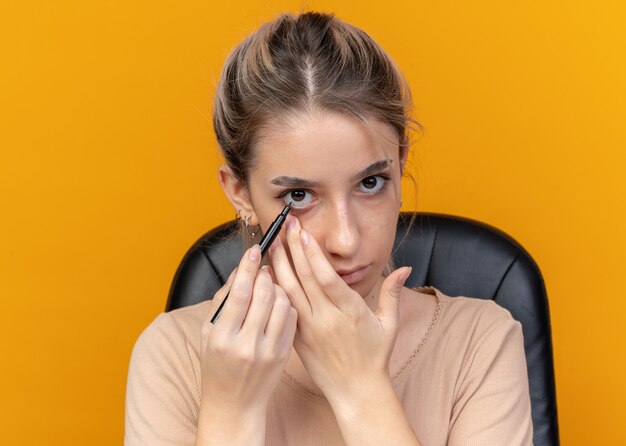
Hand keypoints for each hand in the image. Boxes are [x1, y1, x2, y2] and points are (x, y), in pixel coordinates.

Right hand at [198, 245, 296, 415]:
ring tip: (269, 287)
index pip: (239, 294)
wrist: (234, 403)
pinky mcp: (284, 354)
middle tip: (263, 269)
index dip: (248, 268)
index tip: (254, 251)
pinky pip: (291, 318)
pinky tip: (278, 305)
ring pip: (282, 304)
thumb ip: (223, 300)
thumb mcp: (209, 332)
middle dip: (265, 275)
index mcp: (222, 337)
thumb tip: (241, 270)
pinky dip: (286, 304)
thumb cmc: (217, 365)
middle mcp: (246, 345)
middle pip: (264, 295)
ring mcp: (268, 351)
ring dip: (277, 288)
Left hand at [269, 216, 410, 402]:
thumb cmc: (375, 357)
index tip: (304, 233)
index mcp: (351, 313)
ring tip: (273, 242)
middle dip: (294, 248)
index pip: (327, 278)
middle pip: (305, 278)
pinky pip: (284, 309)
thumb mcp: (390, 325)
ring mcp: (309, 329)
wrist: (355, 391)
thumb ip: (393, 293)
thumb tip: (405, 267)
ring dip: (280, 264)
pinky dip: (275, 289)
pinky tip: (268, 272)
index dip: (313, 254)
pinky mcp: (297, 337)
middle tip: (286, 225)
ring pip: (290, 291)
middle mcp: (327, 319)